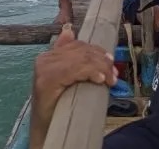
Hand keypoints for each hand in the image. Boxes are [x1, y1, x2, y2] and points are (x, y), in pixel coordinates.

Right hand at [29, 26, 117, 148]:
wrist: (45, 128)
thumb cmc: (58, 104)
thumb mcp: (66, 78)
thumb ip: (69, 56)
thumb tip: (69, 30)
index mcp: (48, 55)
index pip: (78, 45)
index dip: (97, 52)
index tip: (112, 62)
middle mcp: (44, 58)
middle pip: (81, 51)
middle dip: (102, 61)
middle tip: (115, 74)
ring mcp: (44, 69)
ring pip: (81, 59)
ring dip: (101, 68)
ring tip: (111, 79)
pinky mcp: (46, 81)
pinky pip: (75, 69)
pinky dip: (91, 72)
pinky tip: (101, 79)